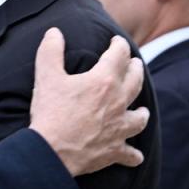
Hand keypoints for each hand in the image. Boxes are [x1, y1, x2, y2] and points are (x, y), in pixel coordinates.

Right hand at [30, 28, 148, 175]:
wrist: (51, 151)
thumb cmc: (50, 113)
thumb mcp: (46, 76)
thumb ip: (51, 51)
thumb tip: (54, 32)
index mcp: (103, 81)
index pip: (119, 55)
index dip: (119, 45)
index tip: (116, 41)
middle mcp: (118, 102)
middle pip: (135, 81)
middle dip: (136, 69)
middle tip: (135, 64)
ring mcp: (119, 128)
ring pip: (140, 118)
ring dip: (142, 113)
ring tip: (143, 111)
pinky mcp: (114, 150)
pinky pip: (131, 154)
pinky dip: (134, 155)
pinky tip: (135, 156)